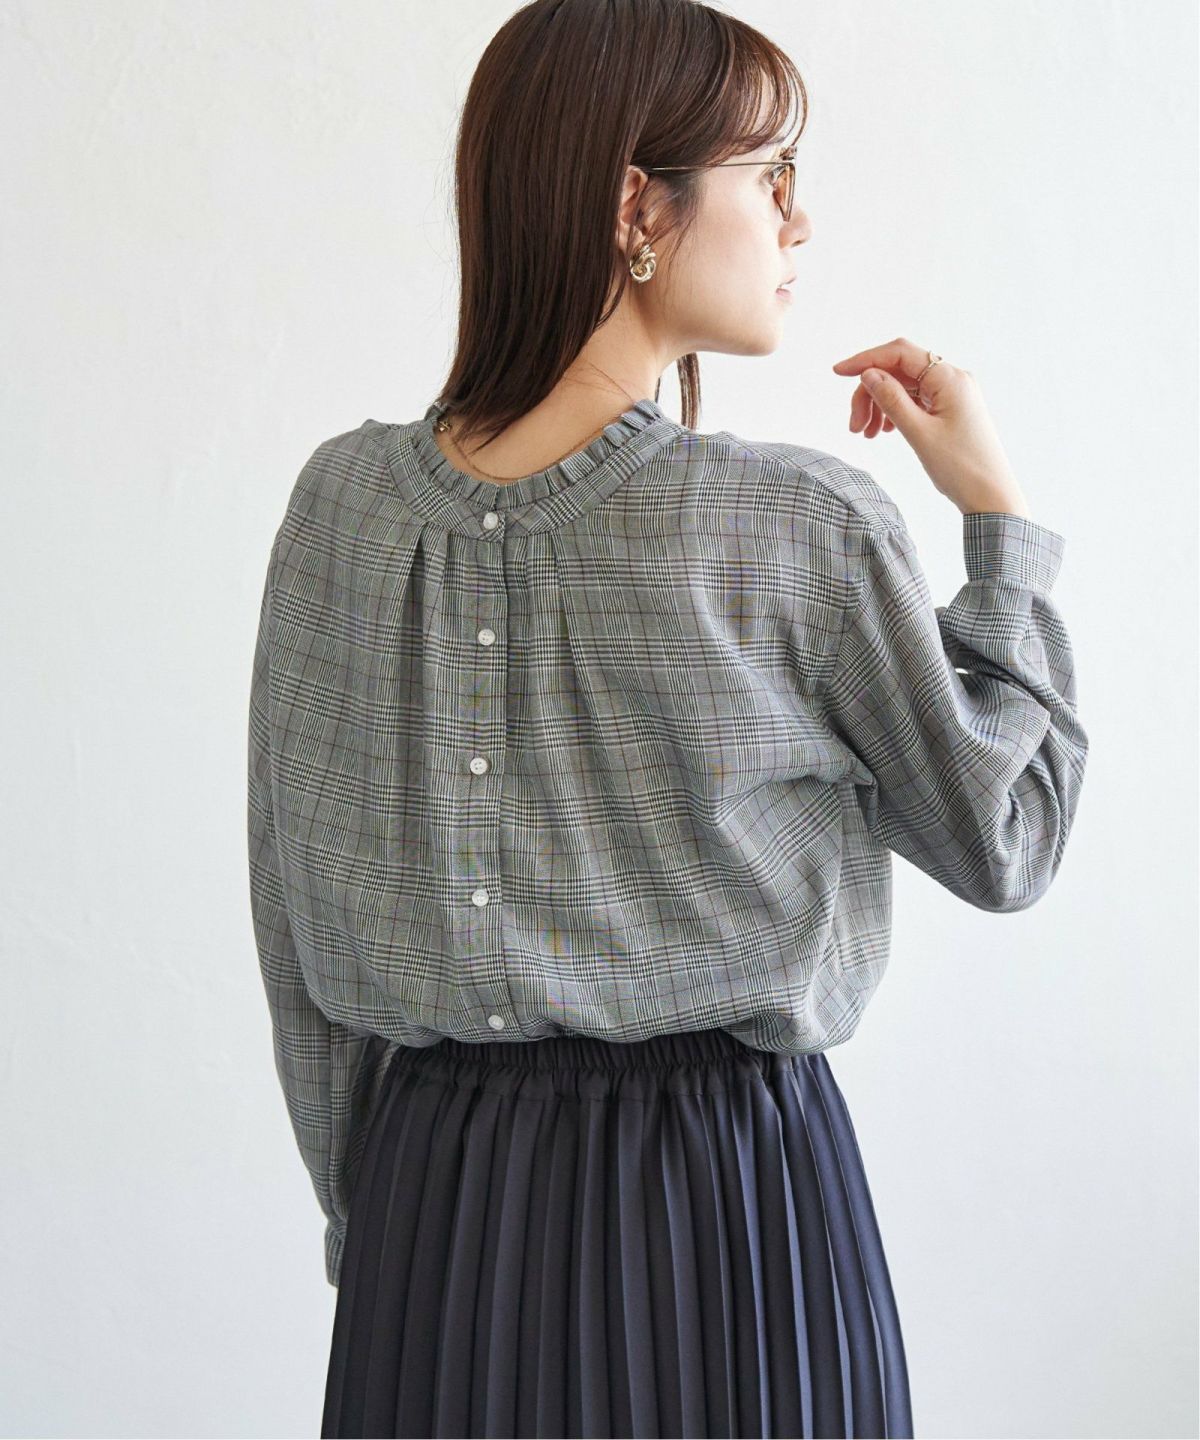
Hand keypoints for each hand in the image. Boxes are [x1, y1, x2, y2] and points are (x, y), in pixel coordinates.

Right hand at [831, 338, 1031, 518]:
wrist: (991, 496)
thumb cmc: (962, 468)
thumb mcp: (919, 433)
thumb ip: (892, 399)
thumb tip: (869, 374)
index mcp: (949, 379)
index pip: (900, 353)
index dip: (866, 360)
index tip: (839, 372)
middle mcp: (952, 380)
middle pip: (899, 371)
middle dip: (871, 393)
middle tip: (855, 426)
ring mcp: (952, 394)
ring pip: (904, 387)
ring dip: (880, 405)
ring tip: (867, 435)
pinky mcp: (950, 410)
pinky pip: (915, 401)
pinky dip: (895, 412)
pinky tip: (885, 431)